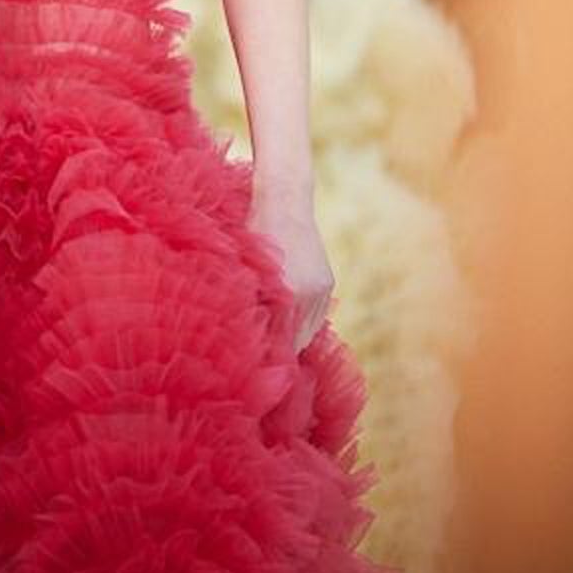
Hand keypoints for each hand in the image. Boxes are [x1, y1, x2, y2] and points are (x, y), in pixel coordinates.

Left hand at [250, 180, 335, 349]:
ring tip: (275, 347)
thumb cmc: (251, 233)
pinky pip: (317, 316)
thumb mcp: (245, 272)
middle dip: (280, 354)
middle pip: (296, 343)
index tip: (256, 373)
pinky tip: (288, 326)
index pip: (279, 344)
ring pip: (309, 332)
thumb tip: (247, 341)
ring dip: (293, 341)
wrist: (283, 199)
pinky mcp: (327, 282)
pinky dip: (303, 325)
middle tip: (263, 365)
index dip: (268, 361)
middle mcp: (307, 294)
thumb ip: (251, 307)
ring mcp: (320, 288)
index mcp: (285, 294)